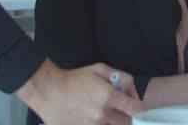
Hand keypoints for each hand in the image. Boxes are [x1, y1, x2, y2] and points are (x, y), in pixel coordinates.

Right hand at [16, 59, 143, 124]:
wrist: (47, 90)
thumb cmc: (74, 78)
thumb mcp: (100, 69)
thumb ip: (122, 78)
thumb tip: (132, 93)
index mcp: (109, 97)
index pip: (136, 110)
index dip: (140, 108)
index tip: (135, 106)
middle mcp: (103, 115)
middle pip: (127, 123)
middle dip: (126, 116)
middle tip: (118, 108)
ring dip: (111, 121)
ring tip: (100, 111)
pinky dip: (98, 124)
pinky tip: (89, 116)